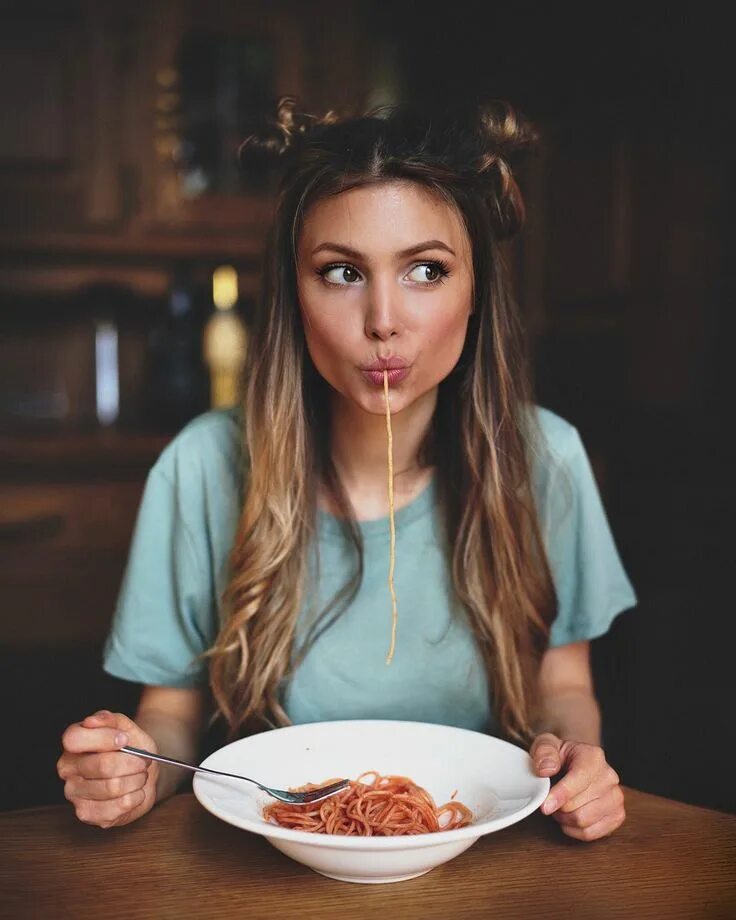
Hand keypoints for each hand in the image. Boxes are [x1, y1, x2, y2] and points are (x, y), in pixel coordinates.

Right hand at [57, 710, 158, 828]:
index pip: (74, 739)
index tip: (124, 739)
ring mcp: (74, 793)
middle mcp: (68, 769)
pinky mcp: (87, 813)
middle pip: (102, 765)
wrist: (144, 771)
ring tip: (140, 776)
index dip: (103, 738)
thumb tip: (91, 721)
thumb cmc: (132, 748)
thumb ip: (111, 720)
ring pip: (112, 787)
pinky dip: (135, 797)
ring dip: (136, 780)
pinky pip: (116, 807)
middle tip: (142, 761)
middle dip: (131, 762)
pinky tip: (135, 792)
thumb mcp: (127, 727)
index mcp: (72, 745)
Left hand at [530, 732, 624, 840]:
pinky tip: (568, 818)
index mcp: (593, 757)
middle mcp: (609, 777)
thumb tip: (546, 769)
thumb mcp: (545, 744)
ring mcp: (616, 798)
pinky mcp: (617, 816)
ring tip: (559, 807)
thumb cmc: (559, 756)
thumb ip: (543, 752)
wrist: (573, 763)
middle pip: (578, 806)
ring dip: (565, 819)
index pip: (579, 780)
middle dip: (558, 808)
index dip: (560, 796)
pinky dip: (574, 830)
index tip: (545, 806)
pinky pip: (590, 833)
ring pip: (584, 821)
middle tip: (549, 801)